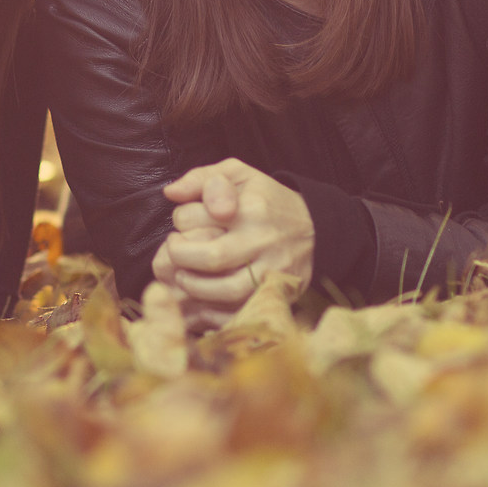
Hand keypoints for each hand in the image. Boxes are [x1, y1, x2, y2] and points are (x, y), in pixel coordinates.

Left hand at [149, 159, 313, 321]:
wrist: (316, 229)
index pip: (197, 217)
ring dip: (194, 286)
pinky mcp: (276, 292)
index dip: (181, 220)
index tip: (184, 222)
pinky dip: (216, 311)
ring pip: (225, 290)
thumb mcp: (238, 175)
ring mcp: (272, 269)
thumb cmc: (267, 200)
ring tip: (184, 275)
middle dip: (180, 256)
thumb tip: (171, 192)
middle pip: (210, 257)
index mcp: (250, 207)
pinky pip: (241, 310)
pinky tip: (203, 300)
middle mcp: (263, 240)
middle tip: (175, 251)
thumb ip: (201, 178)